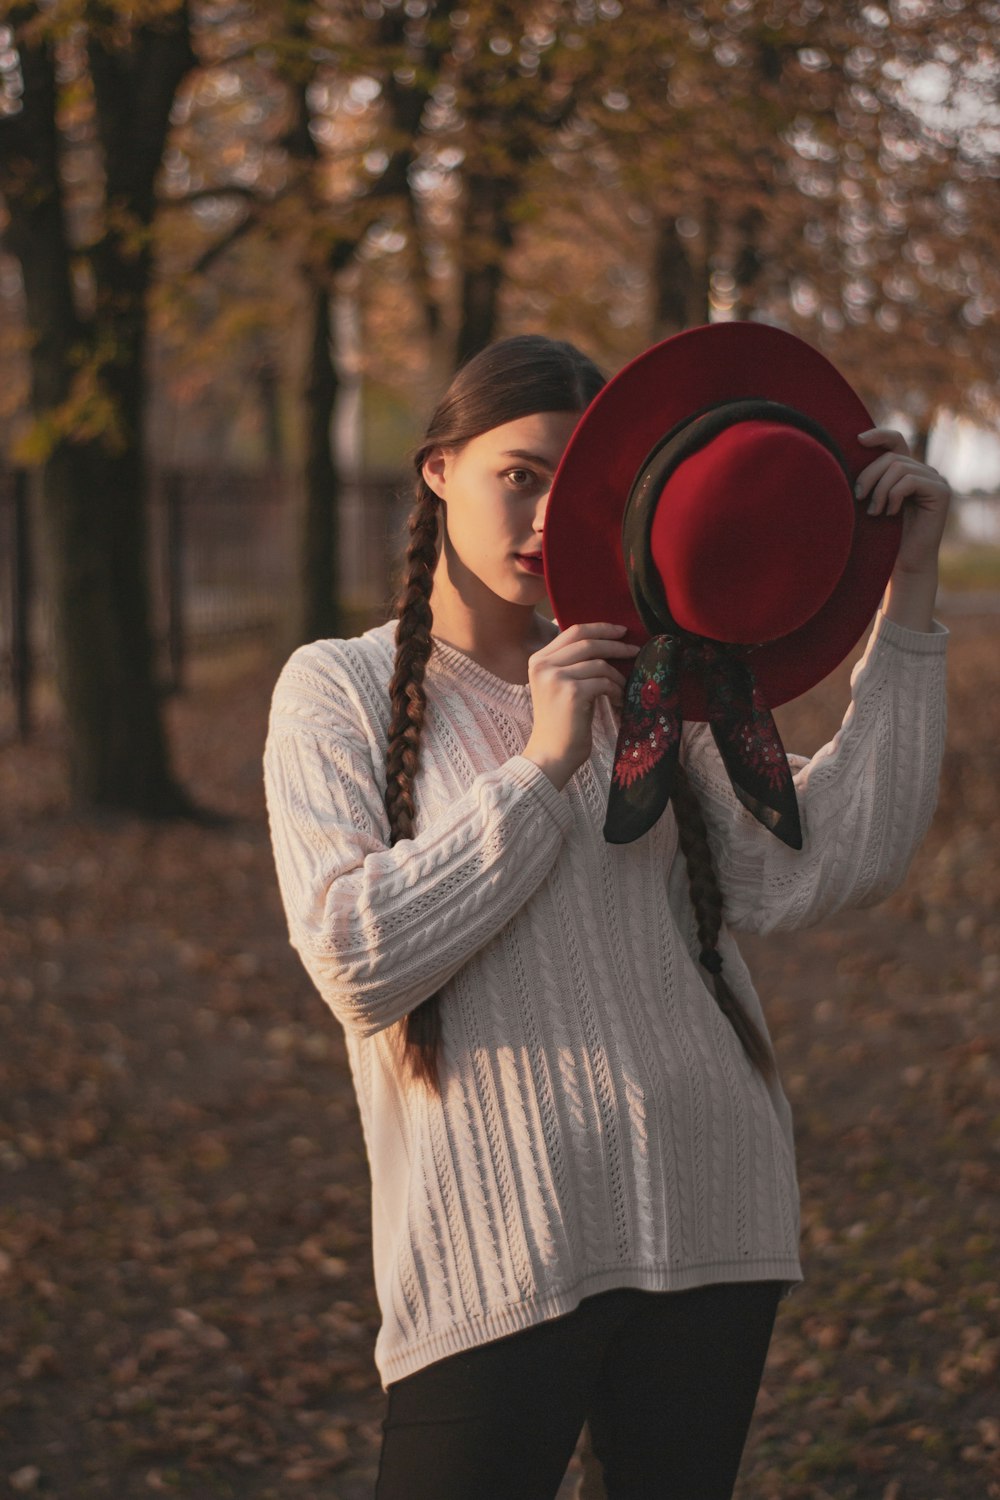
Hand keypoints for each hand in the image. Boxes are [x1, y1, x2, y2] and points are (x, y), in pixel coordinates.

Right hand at [523, 623, 638, 789]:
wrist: (551, 753)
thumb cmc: (560, 721)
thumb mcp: (558, 685)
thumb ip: (571, 662)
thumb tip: (606, 641)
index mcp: (538, 660)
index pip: (573, 632)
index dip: (600, 628)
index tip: (621, 631)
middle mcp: (543, 665)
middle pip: (588, 643)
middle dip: (616, 645)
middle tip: (635, 650)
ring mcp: (556, 678)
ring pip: (599, 664)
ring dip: (617, 676)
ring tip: (621, 689)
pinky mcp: (572, 692)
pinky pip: (604, 682)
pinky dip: (616, 691)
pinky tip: (617, 701)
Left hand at [856, 428, 951, 630]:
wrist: (905, 564)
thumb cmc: (884, 537)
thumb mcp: (871, 502)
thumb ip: (870, 480)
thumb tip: (848, 455)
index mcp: (907, 470)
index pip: (895, 441)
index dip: (878, 435)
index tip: (857, 440)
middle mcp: (924, 471)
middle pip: (891, 457)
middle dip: (869, 475)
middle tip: (858, 497)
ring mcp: (935, 480)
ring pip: (899, 467)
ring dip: (880, 490)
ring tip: (874, 512)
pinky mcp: (941, 492)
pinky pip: (910, 480)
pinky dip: (894, 496)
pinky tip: (889, 513)